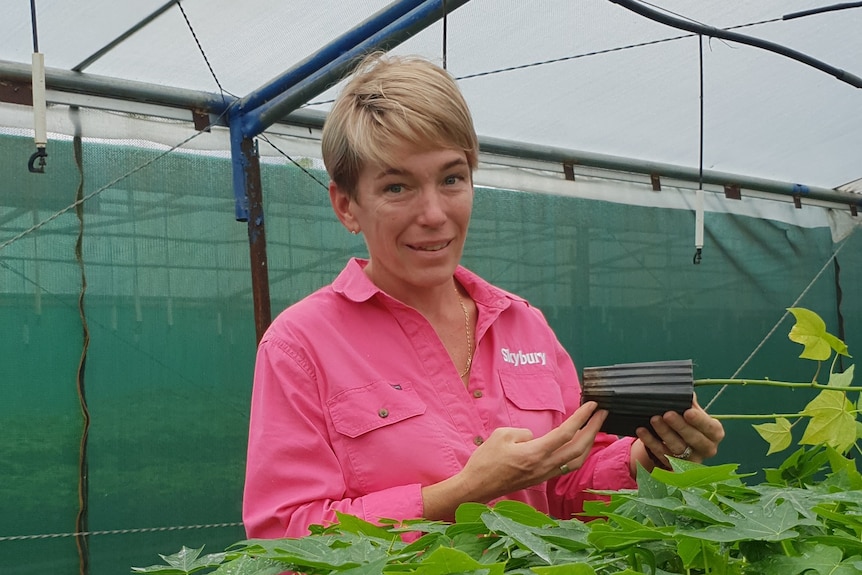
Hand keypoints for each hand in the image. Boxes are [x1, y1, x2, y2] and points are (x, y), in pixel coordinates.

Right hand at [454, 402, 607, 503]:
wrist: (477, 487)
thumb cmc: (485, 460)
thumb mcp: (501, 435)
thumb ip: (523, 432)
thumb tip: (534, 436)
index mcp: (535, 453)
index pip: (566, 433)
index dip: (581, 418)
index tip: (592, 405)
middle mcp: (545, 466)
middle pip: (578, 448)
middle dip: (594, 429)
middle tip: (603, 413)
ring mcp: (545, 474)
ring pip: (576, 460)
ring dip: (589, 443)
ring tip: (596, 428)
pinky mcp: (541, 478)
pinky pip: (567, 466)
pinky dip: (578, 454)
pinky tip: (579, 445)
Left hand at [633, 393, 724, 469]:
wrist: (680, 441)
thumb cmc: (689, 422)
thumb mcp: (693, 412)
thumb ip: (690, 402)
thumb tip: (684, 390)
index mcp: (714, 433)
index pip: (710, 427)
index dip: (699, 420)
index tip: (688, 411)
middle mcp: (707, 448)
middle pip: (694, 439)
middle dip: (680, 426)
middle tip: (667, 414)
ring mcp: (691, 459)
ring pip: (677, 448)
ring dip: (664, 433)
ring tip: (654, 419)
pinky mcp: (675, 465)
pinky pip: (661, 454)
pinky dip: (651, 442)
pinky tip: (642, 431)